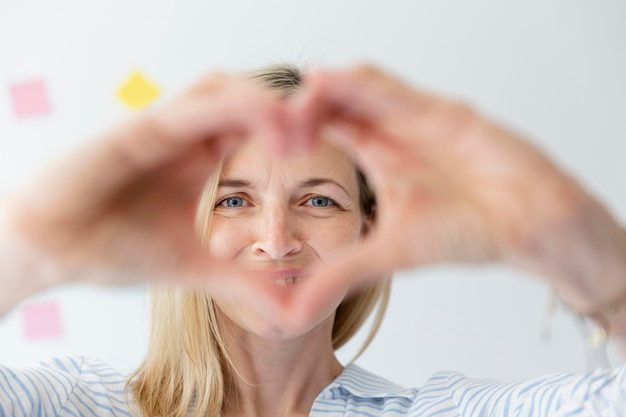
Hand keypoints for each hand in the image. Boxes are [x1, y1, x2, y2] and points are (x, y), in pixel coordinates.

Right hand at [5, 74, 290, 287]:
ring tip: (296, 130)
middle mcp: (185, 135)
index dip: (289, 131)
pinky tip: (264, 121)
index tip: (319, 152)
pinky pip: (191, 109)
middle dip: (285, 111)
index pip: (254, 126)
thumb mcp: (193, 267)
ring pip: (222, 91)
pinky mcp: (138, 130)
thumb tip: (292, 315)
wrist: (52, 252)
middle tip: (317, 134)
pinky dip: (231, 107)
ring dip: (263, 102)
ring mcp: (162, 127)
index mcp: (200, 156)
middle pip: (245, 99)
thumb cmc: (112, 248)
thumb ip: (242, 283)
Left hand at [288, 66, 625, 320]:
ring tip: (293, 104)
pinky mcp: (441, 111)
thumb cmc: (469, 232)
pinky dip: (358, 84)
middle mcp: (394, 131)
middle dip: (303, 107)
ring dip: (324, 91)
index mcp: (379, 156)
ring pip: (359, 89)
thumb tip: (293, 313)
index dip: (294, 128)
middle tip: (272, 125)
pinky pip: (392, 90)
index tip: (269, 144)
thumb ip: (340, 275)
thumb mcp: (389, 254)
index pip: (327, 127)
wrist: (528, 224)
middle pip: (338, 101)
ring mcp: (416, 118)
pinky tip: (326, 82)